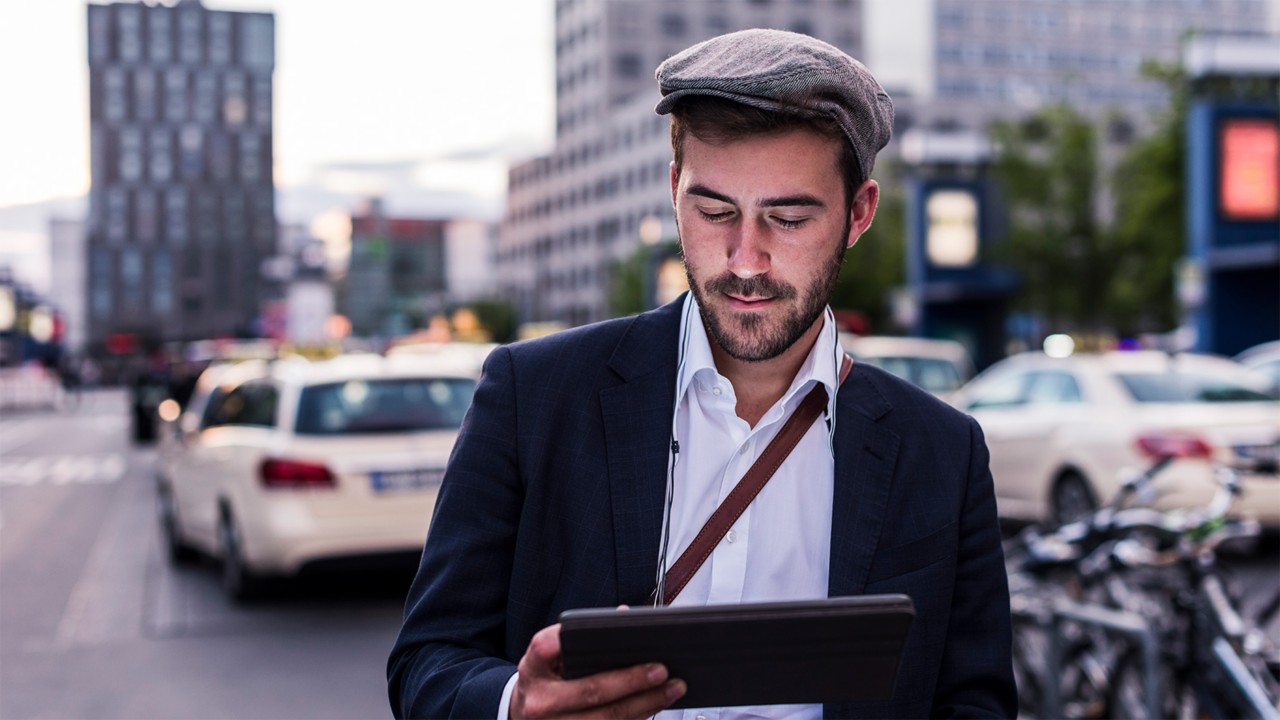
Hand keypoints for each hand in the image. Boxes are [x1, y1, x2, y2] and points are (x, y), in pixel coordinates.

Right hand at [509, 623, 685, 718]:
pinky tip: (655, 705)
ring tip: (671, 689)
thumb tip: (623, 616)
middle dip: (630, 681)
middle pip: (590, 691)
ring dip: (644, 704)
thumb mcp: (551, 652)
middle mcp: (539, 701)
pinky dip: (636, 718)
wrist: (524, 713)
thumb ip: (580, 634)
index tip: (614, 632)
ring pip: (606, 718)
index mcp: (533, 667)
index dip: (578, 640)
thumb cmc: (545, 677)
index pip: (549, 647)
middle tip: (660, 670)